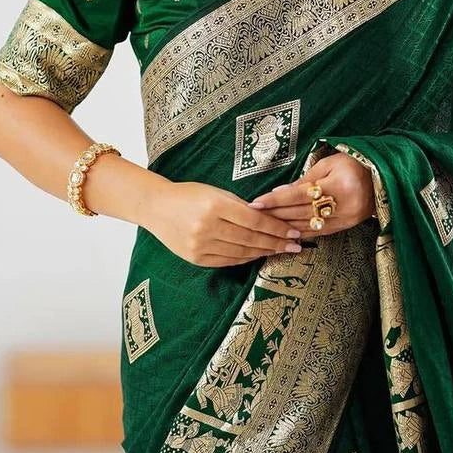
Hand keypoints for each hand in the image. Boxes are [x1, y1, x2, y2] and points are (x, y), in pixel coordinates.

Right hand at [140, 180, 305, 267]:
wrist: (156, 207)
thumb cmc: (189, 195)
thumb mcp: (216, 192)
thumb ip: (241, 207)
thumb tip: (270, 220)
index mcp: (215, 206)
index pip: (255, 221)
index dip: (277, 228)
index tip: (293, 232)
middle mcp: (208, 227)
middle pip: (251, 239)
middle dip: (277, 242)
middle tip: (295, 245)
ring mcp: (201, 245)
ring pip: (242, 252)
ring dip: (264, 252)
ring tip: (280, 250)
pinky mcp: (196, 258)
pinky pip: (228, 261)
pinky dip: (246, 258)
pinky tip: (258, 254)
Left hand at [249, 150, 374, 237]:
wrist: (383, 177)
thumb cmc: (353, 164)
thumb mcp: (329, 164)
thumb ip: (305, 179)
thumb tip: (280, 192)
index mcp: (339, 184)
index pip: (299, 194)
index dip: (276, 199)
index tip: (256, 202)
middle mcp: (343, 205)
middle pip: (301, 212)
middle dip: (275, 214)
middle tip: (253, 215)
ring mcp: (346, 219)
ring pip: (308, 225)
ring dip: (284, 226)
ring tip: (264, 225)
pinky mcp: (347, 227)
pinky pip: (320, 232)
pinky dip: (301, 232)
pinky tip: (286, 233)